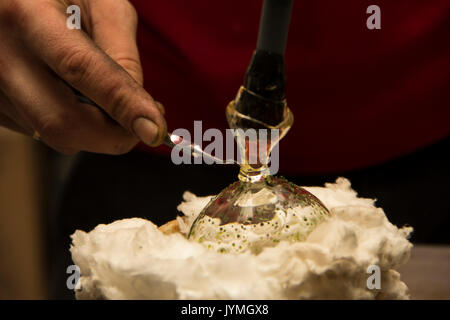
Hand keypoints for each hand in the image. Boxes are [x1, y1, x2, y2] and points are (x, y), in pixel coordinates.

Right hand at [0, 0, 166, 153]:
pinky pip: (44, 133)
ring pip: (56, 135)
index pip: (80, 70)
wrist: (14, 2)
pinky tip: (79, 98)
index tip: (154, 131)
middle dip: (115, 135)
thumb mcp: (101, 5)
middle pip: (63, 122)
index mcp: (26, 15)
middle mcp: (1, 56)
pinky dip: (77, 126)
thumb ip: (123, 54)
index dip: (123, 105)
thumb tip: (140, 109)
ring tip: (112, 100)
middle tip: (147, 122)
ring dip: (98, 130)